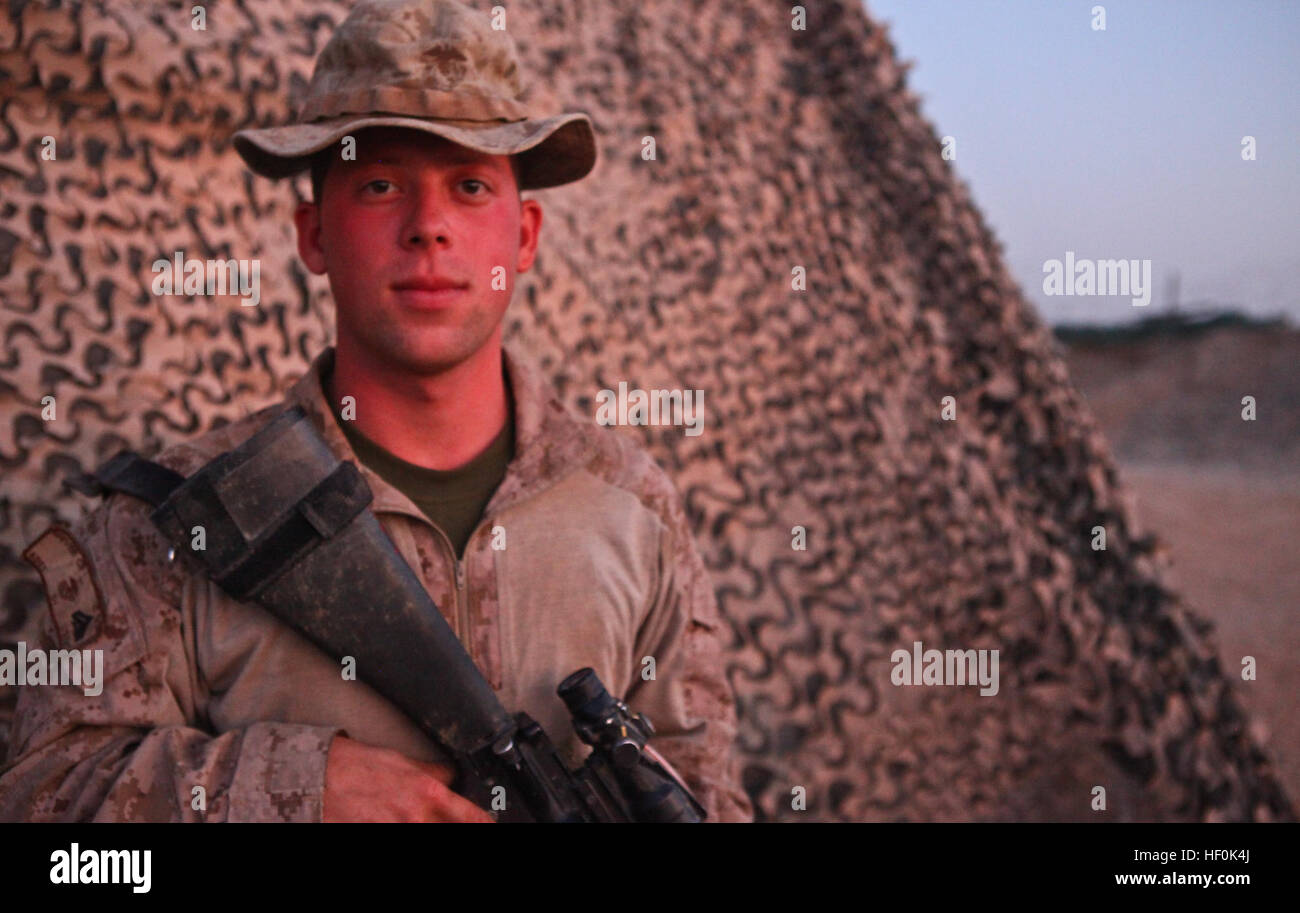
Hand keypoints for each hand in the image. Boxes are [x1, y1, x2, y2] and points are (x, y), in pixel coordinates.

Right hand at [322, 735, 494, 822]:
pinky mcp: (378, 833)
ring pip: (430, 831)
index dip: (484, 821)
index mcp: (427, 790)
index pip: (470, 814)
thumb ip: (429, 772)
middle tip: (470, 822)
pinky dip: (410, 828)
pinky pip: (403, 835)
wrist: (319, 779)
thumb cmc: (357, 765)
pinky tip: (407, 823)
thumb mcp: (400, 760)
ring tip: (421, 818)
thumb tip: (449, 777)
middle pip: (453, 827)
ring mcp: (397, 828)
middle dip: (462, 824)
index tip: (491, 823)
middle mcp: (417, 815)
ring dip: (433, 826)